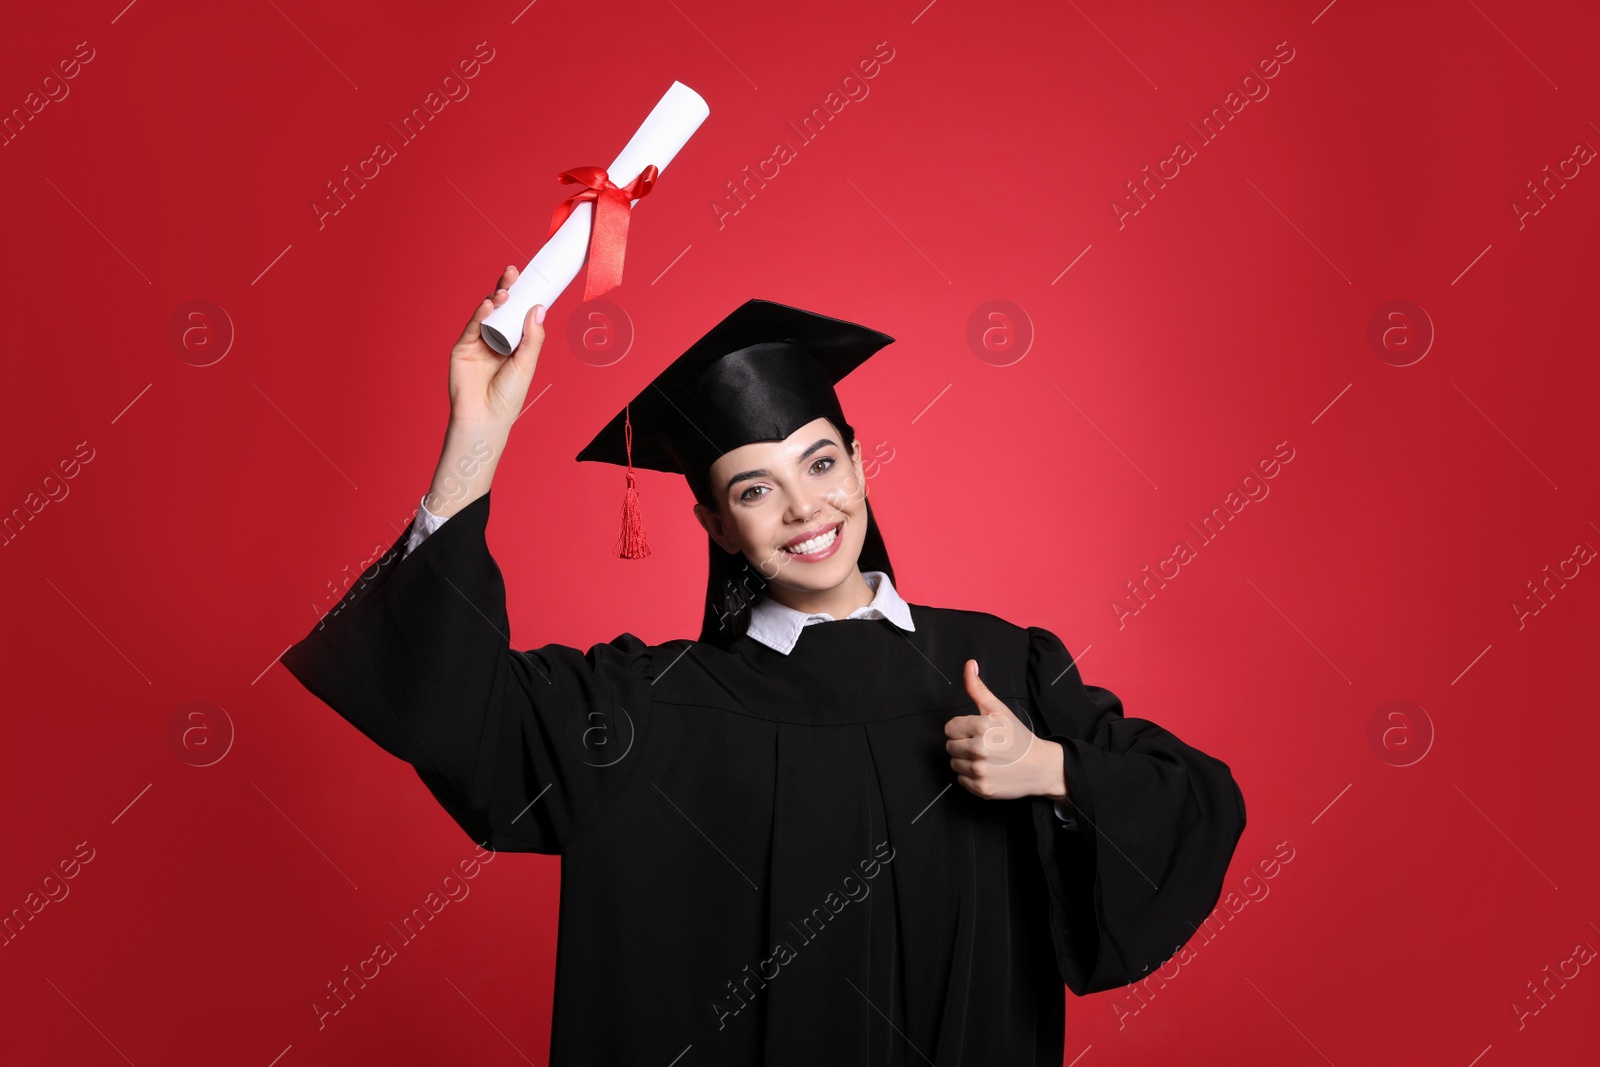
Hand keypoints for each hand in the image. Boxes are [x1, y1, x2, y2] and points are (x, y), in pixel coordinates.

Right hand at [447, 264, 545, 432]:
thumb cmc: (508, 397)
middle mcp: (496, 340)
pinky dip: (480, 314)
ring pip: (487, 314)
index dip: (524, 297)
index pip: (519, 315)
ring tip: (506, 291)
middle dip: (507, 290)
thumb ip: (532, 337)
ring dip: (495, 300)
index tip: (532, 280)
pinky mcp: (462, 347)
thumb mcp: (526, 364)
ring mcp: (478, 342)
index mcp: (514, 344)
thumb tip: (539, 308)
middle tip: (513, 272)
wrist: (485, 418)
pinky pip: (472, 326)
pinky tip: (488, 305)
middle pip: (502, 310)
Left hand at [944, 659, 1067, 801]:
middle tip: (983, 745)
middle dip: (963, 744)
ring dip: (965, 761)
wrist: (1041, 767)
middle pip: (949, 746)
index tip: (977, 732)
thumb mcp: (999, 709)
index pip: (949, 728)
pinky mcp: (981, 789)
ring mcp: (980, 771)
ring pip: (954, 763)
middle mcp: (979, 749)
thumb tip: (969, 664)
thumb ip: (978, 688)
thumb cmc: (1018, 737)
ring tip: (986, 758)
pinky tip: (987, 770)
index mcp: (981, 727)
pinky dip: (971, 776)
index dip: (962, 729)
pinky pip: (961, 780)